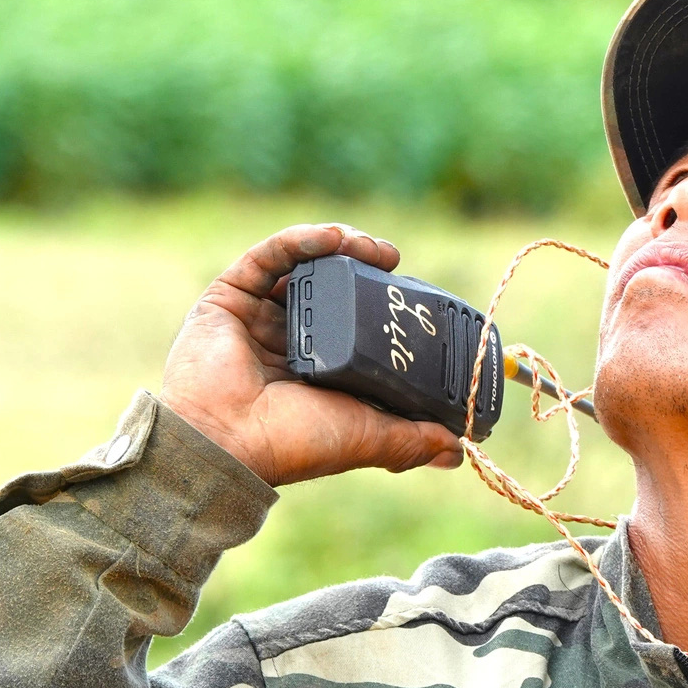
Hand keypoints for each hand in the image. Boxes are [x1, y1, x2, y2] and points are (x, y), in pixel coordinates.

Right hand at [160, 224, 464, 486]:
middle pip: (330, 290)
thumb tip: (460, 449)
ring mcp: (256, 318)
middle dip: (364, 270)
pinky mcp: (228, 298)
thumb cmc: (293, 444)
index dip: (383, 309)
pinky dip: (300, 240)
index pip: (354, 327)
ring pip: (301, 267)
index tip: (414, 298)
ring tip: (372, 247)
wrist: (227, 442)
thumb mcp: (370, 437)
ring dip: (339, 247)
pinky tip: (333, 237)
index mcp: (316, 371)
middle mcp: (285, 341)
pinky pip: (267, 257)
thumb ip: (414, 438)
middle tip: (393, 261)